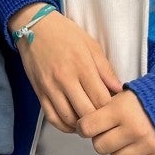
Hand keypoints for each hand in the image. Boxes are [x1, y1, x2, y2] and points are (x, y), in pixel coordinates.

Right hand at [10, 5, 119, 133]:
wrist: (34, 27)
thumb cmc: (65, 33)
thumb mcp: (90, 44)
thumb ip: (105, 69)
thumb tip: (119, 89)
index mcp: (82, 66)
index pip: (101, 99)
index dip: (111, 109)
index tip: (115, 110)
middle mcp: (66, 79)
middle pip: (87, 113)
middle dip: (98, 121)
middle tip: (104, 120)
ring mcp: (50, 87)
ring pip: (69, 119)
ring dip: (82, 126)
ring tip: (90, 122)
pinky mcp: (39, 92)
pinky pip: (52, 117)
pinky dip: (64, 126)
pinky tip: (73, 123)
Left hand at [77, 90, 154, 154]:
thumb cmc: (146, 97)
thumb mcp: (121, 94)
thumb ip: (103, 107)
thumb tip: (84, 121)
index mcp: (121, 110)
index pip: (88, 127)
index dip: (83, 128)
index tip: (85, 127)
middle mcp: (133, 128)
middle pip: (100, 146)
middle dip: (99, 140)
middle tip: (105, 133)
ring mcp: (146, 144)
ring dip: (115, 153)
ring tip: (120, 142)